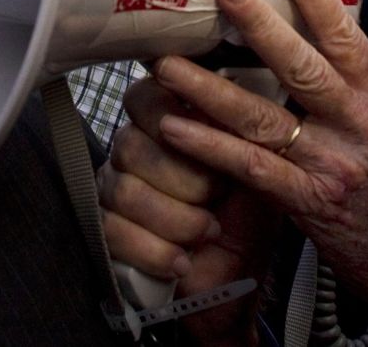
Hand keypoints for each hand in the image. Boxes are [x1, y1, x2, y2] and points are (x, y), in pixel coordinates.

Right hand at [98, 78, 276, 345]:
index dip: (168, 113)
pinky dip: (157, 251)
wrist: (240, 276)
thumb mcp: (257, 161)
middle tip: (217, 195)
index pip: (143, 97)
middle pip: (132, 145)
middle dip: (185, 178)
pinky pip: (113, 233)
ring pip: (125, 191)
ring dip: (177, 219)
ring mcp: (115, 189)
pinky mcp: (109, 231)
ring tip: (208, 231)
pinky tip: (183, 259)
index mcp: (167, 119)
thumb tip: (234, 91)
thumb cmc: (248, 211)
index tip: (201, 132)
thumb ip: (240, 123)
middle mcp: (134, 148)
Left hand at [150, 0, 367, 341]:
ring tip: (167, 63)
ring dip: (208, 88)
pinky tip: (174, 128)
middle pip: (302, 66)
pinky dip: (209, 147)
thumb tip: (339, 20)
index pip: (347, 35)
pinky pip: (250, 168)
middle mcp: (360, 124)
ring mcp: (332, 164)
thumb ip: (366, 73)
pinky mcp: (307, 202)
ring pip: (264, 117)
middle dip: (257, 25)